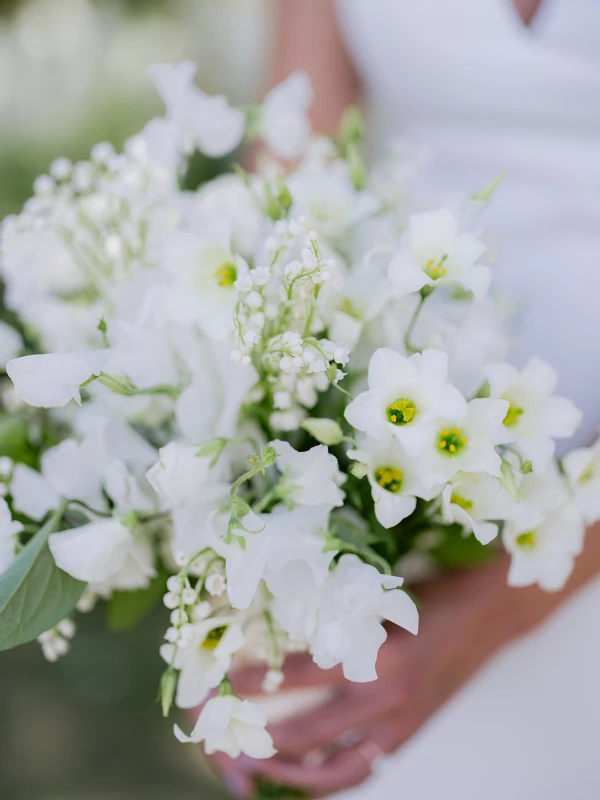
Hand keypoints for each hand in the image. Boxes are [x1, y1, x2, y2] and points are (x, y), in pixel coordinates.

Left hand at [208, 551, 591, 796]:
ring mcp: (398, 724)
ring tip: (252, 770)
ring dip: (287, 776)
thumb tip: (272, 628)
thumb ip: (332, 621)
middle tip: (221, 737)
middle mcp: (383, 695)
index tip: (219, 683)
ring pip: (331, 771)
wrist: (485, 615)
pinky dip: (327, 782)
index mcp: (372, 651)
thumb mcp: (374, 597)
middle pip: (305, 733)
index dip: (253, 682)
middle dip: (257, 740)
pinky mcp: (409, 737)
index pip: (295, 674)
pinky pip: (360, 771)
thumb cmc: (426, 596)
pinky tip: (301, 780)